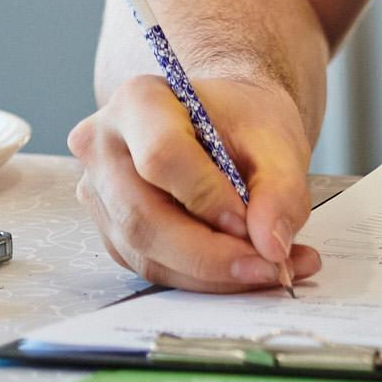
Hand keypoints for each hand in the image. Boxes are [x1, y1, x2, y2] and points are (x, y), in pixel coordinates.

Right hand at [69, 74, 320, 291]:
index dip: (207, 198)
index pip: (161, 157)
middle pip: (144, 218)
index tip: (253, 224)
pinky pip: (152, 268)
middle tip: (271, 267)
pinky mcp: (112, 231)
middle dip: (211, 254)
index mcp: (139, 102)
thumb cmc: (243, 121)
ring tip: (273, 269)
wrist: (225, 125)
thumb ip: (280, 190)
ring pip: (147, 254)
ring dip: (214, 275)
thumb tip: (271, 246)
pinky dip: (204, 279)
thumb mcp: (277, 141)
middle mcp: (104, 147)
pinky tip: (246, 270)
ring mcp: (101, 194)